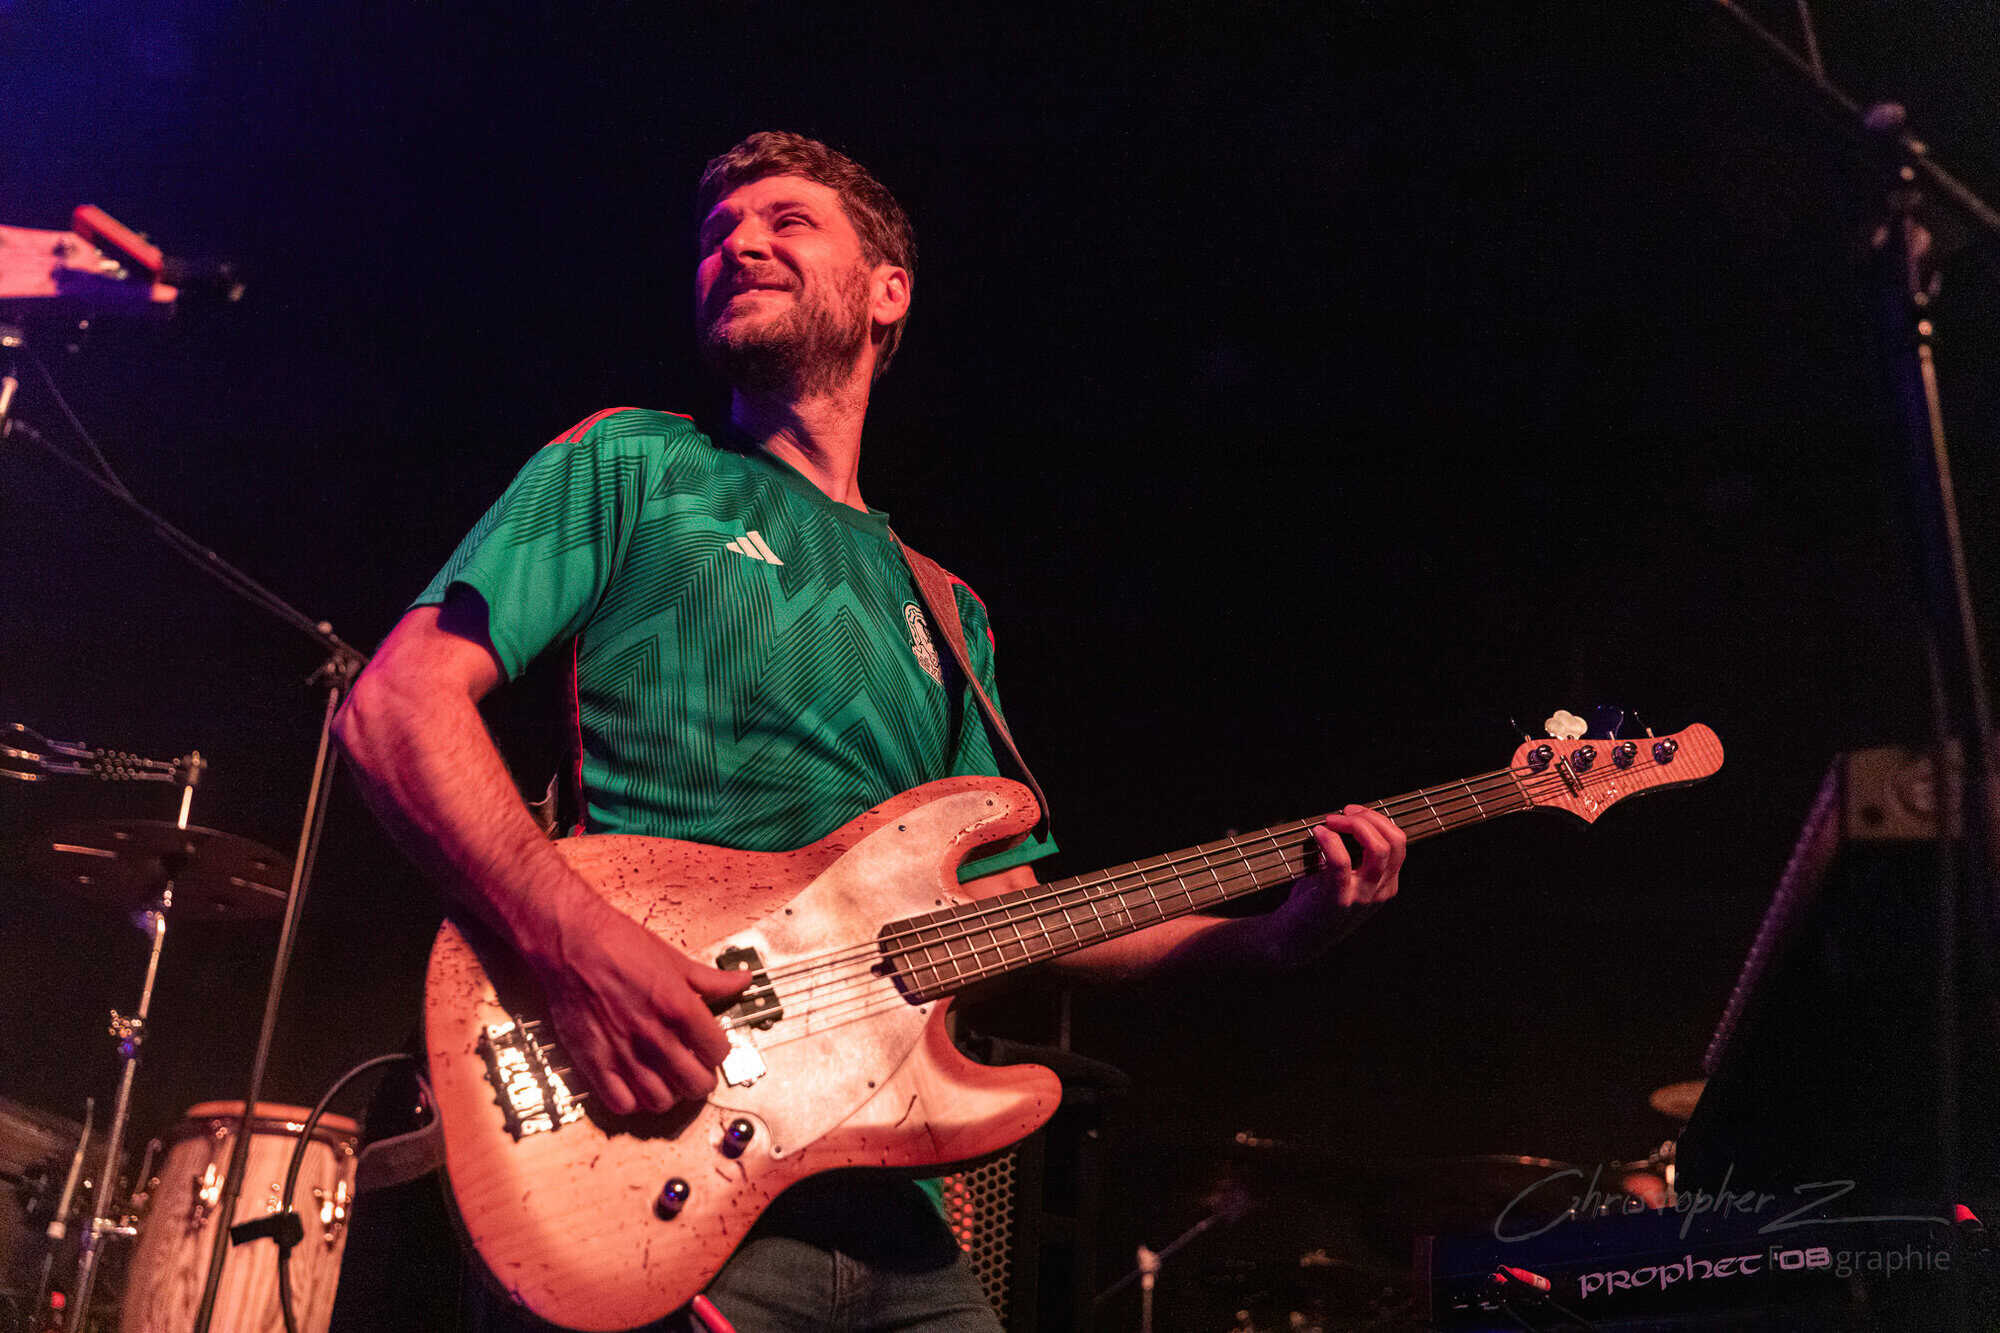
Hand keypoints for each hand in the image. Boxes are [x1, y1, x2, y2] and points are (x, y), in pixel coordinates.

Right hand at [529, 893, 752, 1115]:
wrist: (570, 941)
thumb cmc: (619, 944)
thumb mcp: (674, 959)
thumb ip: (711, 979)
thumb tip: (742, 981)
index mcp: (678, 1006)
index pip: (718, 1051)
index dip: (718, 1051)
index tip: (710, 1047)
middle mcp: (653, 1034)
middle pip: (696, 1084)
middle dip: (701, 1079)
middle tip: (694, 1069)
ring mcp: (622, 1051)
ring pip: (661, 1101)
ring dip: (669, 1094)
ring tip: (666, 1079)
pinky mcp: (593, 1061)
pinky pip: (621, 1104)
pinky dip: (633, 1101)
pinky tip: (634, 1084)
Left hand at [1265, 804, 1406, 964]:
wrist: (1294, 940)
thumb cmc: (1315, 903)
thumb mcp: (1344, 880)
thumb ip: (1352, 856)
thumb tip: (1344, 820)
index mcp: (1385, 884)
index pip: (1398, 842)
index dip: (1378, 819)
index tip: (1352, 811)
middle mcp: (1380, 891)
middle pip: (1394, 842)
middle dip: (1369, 818)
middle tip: (1342, 812)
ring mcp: (1361, 897)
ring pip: (1378, 850)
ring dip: (1354, 825)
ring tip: (1330, 820)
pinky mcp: (1338, 900)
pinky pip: (1341, 862)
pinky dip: (1330, 841)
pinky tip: (1318, 833)